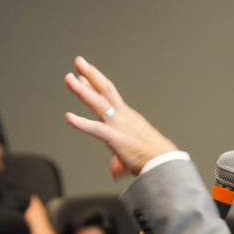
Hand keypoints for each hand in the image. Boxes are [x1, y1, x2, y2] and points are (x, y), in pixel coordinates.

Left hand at [64, 56, 178, 177]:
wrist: (164, 163)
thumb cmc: (152, 158)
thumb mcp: (131, 157)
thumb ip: (118, 162)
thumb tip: (114, 172)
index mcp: (126, 117)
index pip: (109, 95)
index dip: (95, 84)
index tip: (84, 75)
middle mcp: (122, 116)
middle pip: (104, 90)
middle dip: (90, 74)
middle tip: (79, 61)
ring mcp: (118, 125)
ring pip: (98, 102)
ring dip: (82, 89)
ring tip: (69, 78)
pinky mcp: (115, 138)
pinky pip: (95, 129)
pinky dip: (80, 123)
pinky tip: (68, 117)